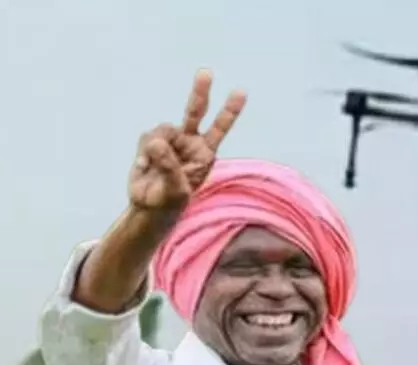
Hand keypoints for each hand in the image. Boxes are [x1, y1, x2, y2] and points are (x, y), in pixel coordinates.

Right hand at [128, 69, 245, 212]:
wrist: (149, 206)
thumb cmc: (170, 201)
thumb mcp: (176, 189)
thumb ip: (169, 166)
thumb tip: (157, 142)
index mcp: (205, 153)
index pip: (220, 129)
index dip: (230, 111)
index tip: (241, 92)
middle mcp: (190, 142)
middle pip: (195, 111)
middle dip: (200, 92)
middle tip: (206, 72)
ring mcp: (170, 140)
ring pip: (162, 129)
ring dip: (155, 149)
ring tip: (153, 169)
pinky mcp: (151, 141)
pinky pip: (146, 138)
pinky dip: (143, 153)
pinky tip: (145, 167)